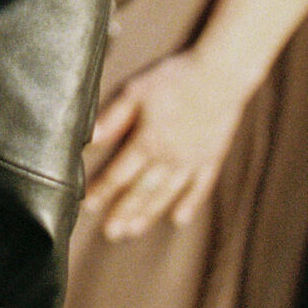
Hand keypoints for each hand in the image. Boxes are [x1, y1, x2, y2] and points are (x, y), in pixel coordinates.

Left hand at [84, 52, 248, 238]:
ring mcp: (192, 161)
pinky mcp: (211, 157)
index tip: (87, 206)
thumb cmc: (175, 78)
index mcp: (148, 141)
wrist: (220, 75)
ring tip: (133, 231)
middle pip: (141, 191)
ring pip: (166, 194)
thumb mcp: (136, 91)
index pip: (119, 173)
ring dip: (149, 214)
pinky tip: (179, 218)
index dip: (102, 190)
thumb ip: (113, 118)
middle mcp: (169, 157)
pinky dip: (189, 204)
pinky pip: (199, 187)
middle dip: (123, 212)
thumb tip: (89, 139)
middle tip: (110, 233)